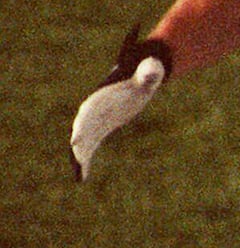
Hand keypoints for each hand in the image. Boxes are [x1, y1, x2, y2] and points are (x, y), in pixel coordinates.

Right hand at [70, 26, 173, 180]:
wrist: (141, 76)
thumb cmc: (145, 73)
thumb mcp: (148, 73)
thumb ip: (149, 73)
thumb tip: (154, 69)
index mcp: (101, 97)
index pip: (88, 113)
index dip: (82, 126)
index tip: (76, 140)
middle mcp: (93, 110)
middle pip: (82, 129)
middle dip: (79, 144)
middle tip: (79, 160)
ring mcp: (95, 121)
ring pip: (83, 142)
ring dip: (79, 158)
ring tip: (79, 176)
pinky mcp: (101, 129)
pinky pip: (90, 147)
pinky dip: (85, 161)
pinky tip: (82, 178)